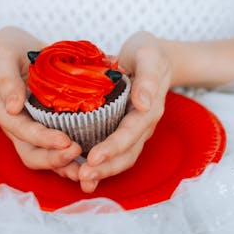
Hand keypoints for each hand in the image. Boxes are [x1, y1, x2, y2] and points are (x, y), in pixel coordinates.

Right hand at [0, 27, 81, 180]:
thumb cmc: (7, 48)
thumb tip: (13, 107)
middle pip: (29, 152)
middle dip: (53, 158)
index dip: (41, 138)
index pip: (19, 129)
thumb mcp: (2, 54)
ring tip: (87, 168)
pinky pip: (54, 148)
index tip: (65, 141)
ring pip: (41, 157)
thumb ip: (6, 78)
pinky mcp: (44, 127)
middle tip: (78, 154)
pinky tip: (90, 159)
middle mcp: (13, 124)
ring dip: (63, 165)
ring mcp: (28, 128)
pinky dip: (69, 157)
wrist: (15, 48)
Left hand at [78, 31, 172, 192]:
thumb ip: (149, 79)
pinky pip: (114, 152)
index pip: (130, 133)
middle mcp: (143, 125)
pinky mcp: (123, 130)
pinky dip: (100, 165)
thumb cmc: (149, 54)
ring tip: (81, 179)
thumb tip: (144, 105)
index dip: (112, 147)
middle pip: (127, 154)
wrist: (153, 57)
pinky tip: (80, 172)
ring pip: (122, 158)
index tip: (92, 157)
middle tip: (82, 176)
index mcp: (149, 109)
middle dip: (106, 167)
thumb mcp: (150, 56)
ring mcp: (135, 131)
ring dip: (103, 171)